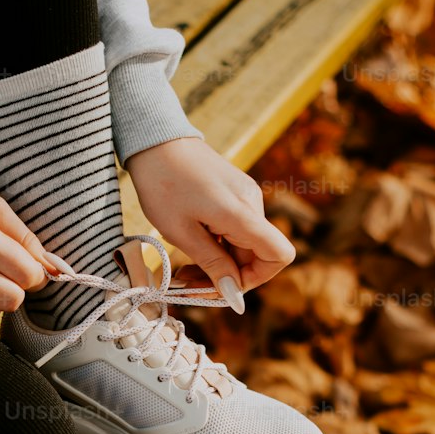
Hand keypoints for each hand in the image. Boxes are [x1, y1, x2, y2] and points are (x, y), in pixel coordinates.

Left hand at [125, 138, 294, 311]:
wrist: (155, 140)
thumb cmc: (164, 184)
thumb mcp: (182, 232)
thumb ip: (212, 263)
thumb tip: (232, 293)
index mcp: (242, 214)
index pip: (279, 255)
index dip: (256, 279)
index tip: (222, 285)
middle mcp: (252, 204)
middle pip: (256, 255)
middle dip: (225, 276)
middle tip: (188, 284)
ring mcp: (245, 197)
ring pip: (243, 245)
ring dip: (217, 263)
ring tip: (184, 269)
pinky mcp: (235, 193)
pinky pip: (235, 230)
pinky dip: (216, 245)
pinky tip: (190, 244)